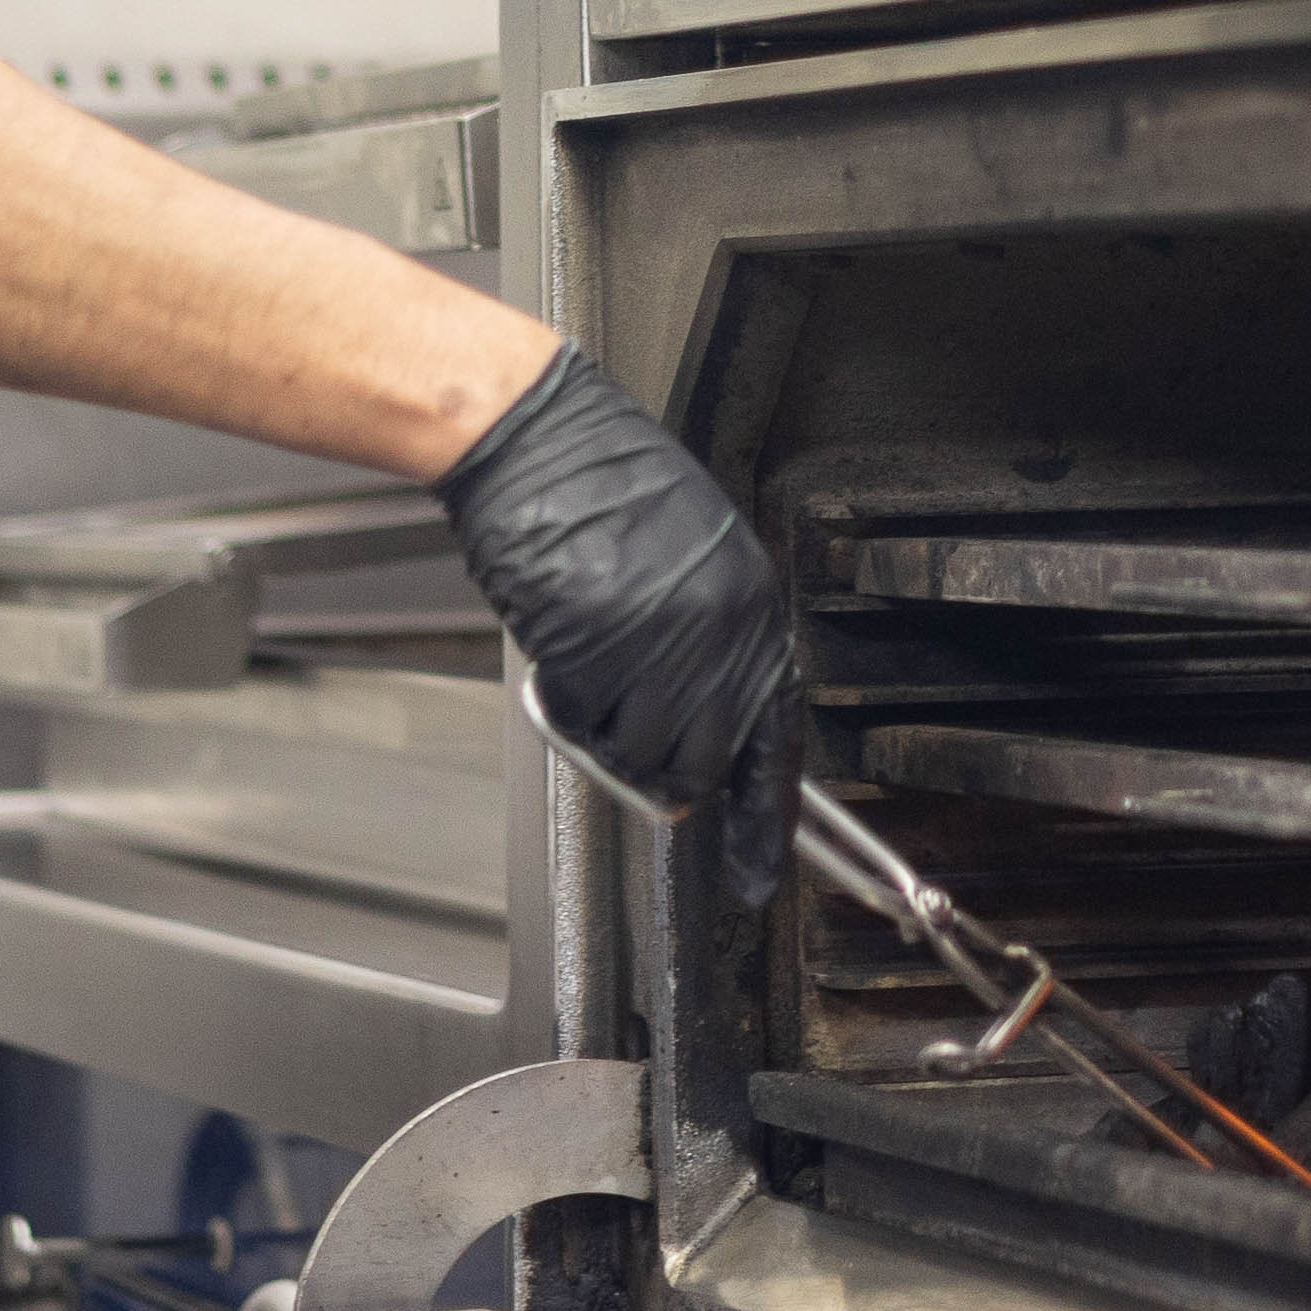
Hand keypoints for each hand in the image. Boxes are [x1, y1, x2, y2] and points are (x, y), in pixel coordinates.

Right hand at [431, 349, 801, 906]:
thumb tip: (699, 732)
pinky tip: (562, 646)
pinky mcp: (595, 651)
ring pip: (638, 754)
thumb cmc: (602, 482)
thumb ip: (707, 644)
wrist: (537, 437)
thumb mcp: (690, 558)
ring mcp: (658, 645)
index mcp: (752, 607)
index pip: (773, 741)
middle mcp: (717, 632)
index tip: (759, 872)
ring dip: (606, 730)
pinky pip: (584, 723)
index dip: (766, 820)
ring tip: (588, 665)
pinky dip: (567, 703)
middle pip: (702, 764)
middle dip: (662, 768)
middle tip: (624, 733)